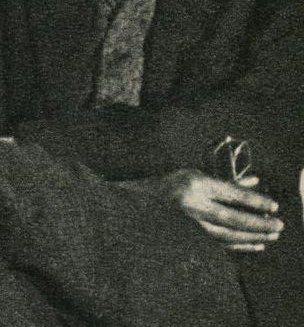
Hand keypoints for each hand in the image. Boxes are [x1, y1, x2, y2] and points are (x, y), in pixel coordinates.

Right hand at [127, 168, 283, 252]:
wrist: (138, 203)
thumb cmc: (168, 184)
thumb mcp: (194, 174)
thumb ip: (224, 180)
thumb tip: (253, 182)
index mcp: (194, 184)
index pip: (231, 193)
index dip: (255, 200)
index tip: (274, 205)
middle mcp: (193, 205)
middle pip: (234, 218)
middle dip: (259, 223)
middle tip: (279, 224)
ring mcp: (190, 225)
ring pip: (230, 234)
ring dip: (254, 236)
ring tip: (272, 234)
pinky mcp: (190, 238)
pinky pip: (221, 244)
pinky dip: (241, 245)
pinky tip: (256, 244)